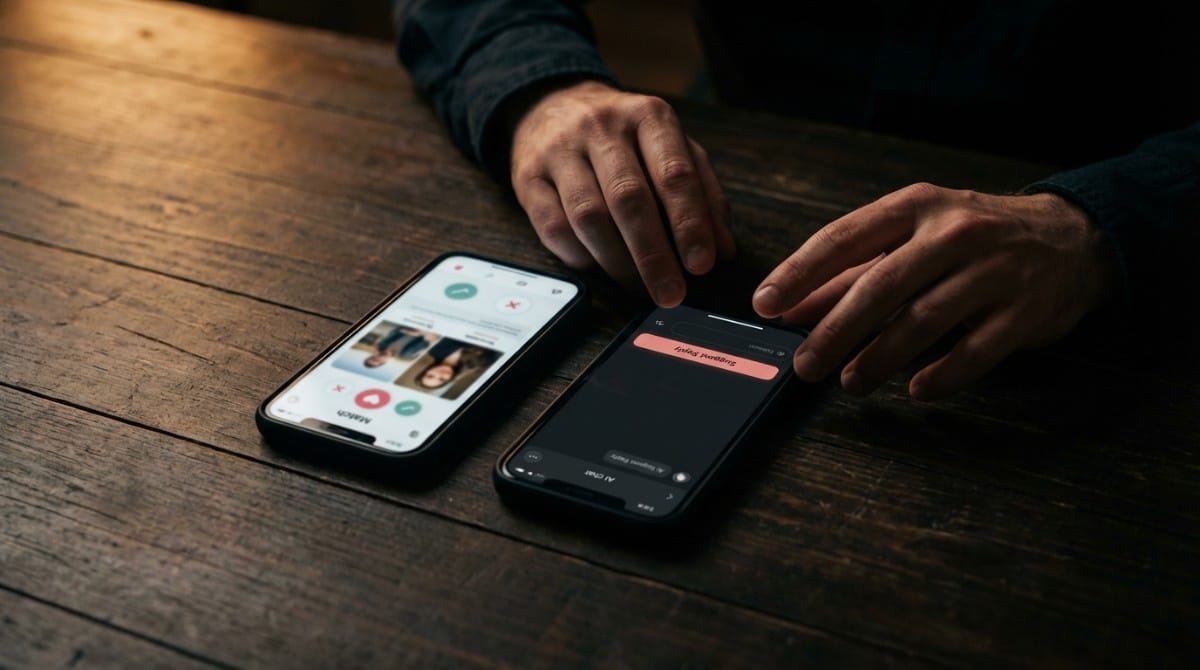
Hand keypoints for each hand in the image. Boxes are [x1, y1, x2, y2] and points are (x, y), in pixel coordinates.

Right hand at [508, 80, 734, 305]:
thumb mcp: (671, 148)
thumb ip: (703, 193)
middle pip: (629, 199)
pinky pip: (554, 228)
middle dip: (653, 254)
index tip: (701, 265)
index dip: (689, 223)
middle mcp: (601, 127)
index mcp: (648, 116)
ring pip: (589, 217)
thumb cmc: (623, 137)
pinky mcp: (527, 177)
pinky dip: (581, 257)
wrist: (552, 105)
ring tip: (640, 287)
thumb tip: (723, 249)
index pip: (673, 173)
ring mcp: (559, 151)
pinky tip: (600, 267)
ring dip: (618, 262)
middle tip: (670, 292)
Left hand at [752, 184, 1118, 399]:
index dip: (800, 272)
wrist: (1073, 237)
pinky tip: (917, 390)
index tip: (765, 303)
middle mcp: (954, 231)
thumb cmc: (973, 238)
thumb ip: (851, 272)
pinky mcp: (1026, 310)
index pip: (845, 237)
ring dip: (880, 357)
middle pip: (881, 284)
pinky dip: (944, 373)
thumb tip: (791, 308)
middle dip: (835, 329)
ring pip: (925, 318)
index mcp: (916, 206)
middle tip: (804, 365)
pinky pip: (978, 348)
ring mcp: (994, 270)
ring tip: (849, 383)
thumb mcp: (913, 238)